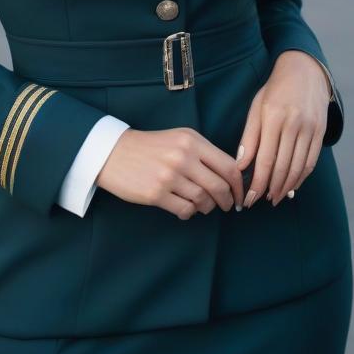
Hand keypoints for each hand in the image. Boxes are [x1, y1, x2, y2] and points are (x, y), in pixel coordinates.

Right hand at [96, 127, 244, 219]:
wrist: (113, 152)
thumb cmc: (151, 147)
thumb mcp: (179, 139)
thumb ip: (203, 153)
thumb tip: (230, 176)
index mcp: (192, 140)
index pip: (228, 165)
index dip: (238, 185)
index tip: (240, 194)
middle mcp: (183, 156)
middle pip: (219, 186)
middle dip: (228, 201)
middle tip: (227, 206)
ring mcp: (169, 175)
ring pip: (203, 201)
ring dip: (207, 207)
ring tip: (202, 206)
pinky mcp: (156, 193)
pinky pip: (185, 211)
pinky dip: (189, 214)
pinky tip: (185, 209)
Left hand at [236, 50, 329, 208]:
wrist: (304, 71)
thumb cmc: (275, 90)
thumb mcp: (256, 108)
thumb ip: (249, 138)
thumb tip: (241, 166)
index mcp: (273, 117)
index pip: (264, 159)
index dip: (257, 183)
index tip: (249, 198)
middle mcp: (294, 124)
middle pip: (282, 167)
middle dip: (270, 189)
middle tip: (261, 201)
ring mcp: (310, 128)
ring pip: (298, 167)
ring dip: (286, 187)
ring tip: (275, 197)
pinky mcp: (321, 132)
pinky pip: (311, 161)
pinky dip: (301, 177)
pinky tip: (292, 186)